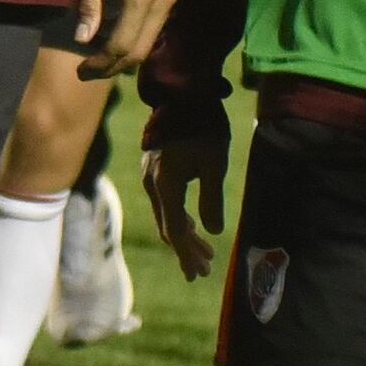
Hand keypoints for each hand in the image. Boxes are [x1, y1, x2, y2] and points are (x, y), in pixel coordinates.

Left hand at [72, 0, 181, 78]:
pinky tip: (119, 39)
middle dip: (115, 67)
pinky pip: (157, 27)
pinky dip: (138, 40)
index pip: (121, 44)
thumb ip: (90, 2)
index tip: (82, 70)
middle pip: (140, 50)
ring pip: (151, 41)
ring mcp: (173, 0)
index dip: (101, 63)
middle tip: (90, 72)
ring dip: (127, 56)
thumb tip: (83, 39)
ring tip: (102, 60)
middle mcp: (162, 4)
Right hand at [143, 84, 232, 281]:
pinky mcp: (154, 169)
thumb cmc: (202, 126)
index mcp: (166, 186)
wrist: (181, 94)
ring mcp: (150, 177)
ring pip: (166, 216)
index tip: (202, 272)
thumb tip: (213, 231)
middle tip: (205, 270)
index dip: (188, 253)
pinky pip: (164, 203)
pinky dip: (178, 218)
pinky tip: (192, 224)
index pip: (176, 230)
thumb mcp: (214, 163)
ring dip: (184, 235)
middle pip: (168, 227)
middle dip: (186, 250)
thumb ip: (212, 198)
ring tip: (204, 250)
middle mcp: (152, 184)